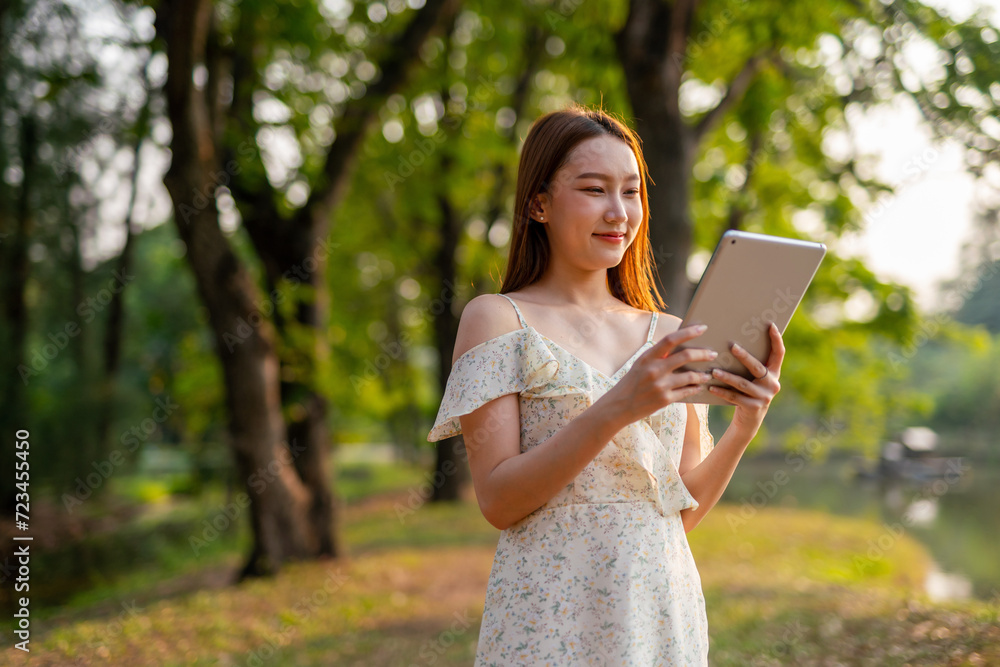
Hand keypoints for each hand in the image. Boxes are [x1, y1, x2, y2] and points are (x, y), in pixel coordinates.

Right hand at [601, 324, 716, 426]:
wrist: (618, 406)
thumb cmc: (631, 383)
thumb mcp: (641, 365)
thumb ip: (658, 357)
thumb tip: (681, 349)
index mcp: (648, 357)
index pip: (671, 339)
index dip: (688, 332)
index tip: (702, 328)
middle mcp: (654, 370)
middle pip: (686, 356)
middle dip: (703, 354)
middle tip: (712, 354)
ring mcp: (660, 385)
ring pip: (690, 376)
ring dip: (702, 375)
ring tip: (707, 375)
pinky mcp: (664, 400)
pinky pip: (686, 392)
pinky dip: (695, 388)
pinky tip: (699, 387)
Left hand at [707, 321, 784, 435]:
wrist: (749, 420)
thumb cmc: (748, 391)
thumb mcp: (753, 378)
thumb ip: (750, 364)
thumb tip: (731, 340)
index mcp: (774, 373)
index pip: (779, 353)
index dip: (776, 339)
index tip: (770, 325)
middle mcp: (772, 384)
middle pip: (757, 367)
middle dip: (744, 357)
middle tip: (732, 346)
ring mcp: (764, 397)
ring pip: (743, 383)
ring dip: (727, 377)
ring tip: (714, 371)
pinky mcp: (754, 407)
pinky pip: (734, 397)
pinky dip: (722, 392)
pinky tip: (711, 387)